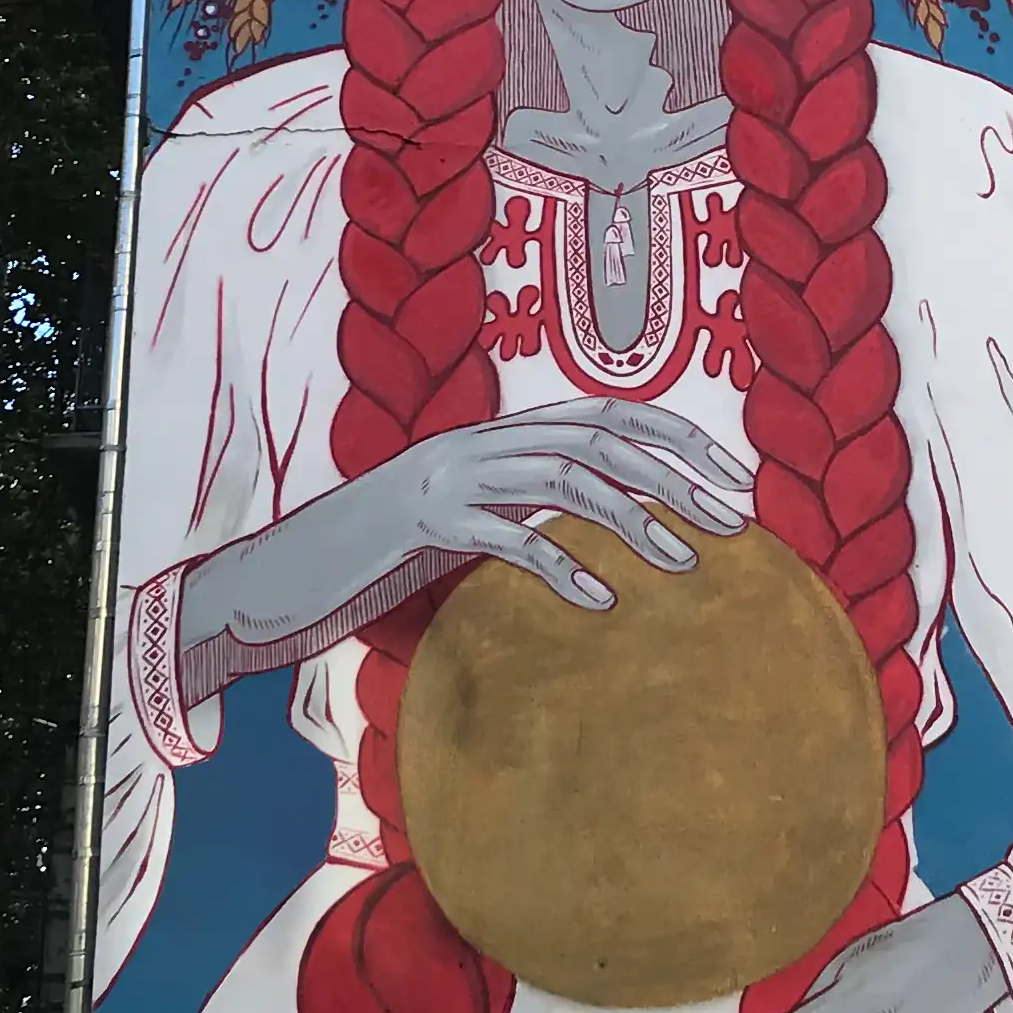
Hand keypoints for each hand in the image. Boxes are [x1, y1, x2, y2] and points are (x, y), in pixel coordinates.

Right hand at [177, 398, 752, 671]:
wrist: (275, 574)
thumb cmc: (374, 561)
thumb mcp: (462, 526)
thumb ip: (522, 516)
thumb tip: (602, 541)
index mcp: (493, 436)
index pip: (609, 413)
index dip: (680, 439)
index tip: (736, 482)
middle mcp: (477, 442)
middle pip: (601, 437)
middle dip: (678, 474)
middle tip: (735, 523)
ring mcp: (446, 480)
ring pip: (562, 479)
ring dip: (634, 519)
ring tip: (685, 563)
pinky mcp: (418, 528)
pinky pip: (501, 537)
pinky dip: (558, 563)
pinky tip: (600, 599)